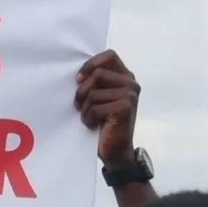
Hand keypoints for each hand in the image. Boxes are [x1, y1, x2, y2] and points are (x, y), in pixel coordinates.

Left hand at [74, 49, 139, 167]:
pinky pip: (95, 107)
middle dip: (82, 91)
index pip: (109, 55)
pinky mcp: (125, 107)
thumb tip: (76, 74)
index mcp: (125, 77)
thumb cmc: (102, 123)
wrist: (115, 151)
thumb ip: (94, 82)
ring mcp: (130, 94)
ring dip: (85, 108)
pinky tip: (93, 125)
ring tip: (90, 118)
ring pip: (93, 93)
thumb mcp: (98, 98)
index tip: (78, 80)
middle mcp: (130, 83)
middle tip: (80, 106)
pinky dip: (88, 118)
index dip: (90, 64)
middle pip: (97, 74)